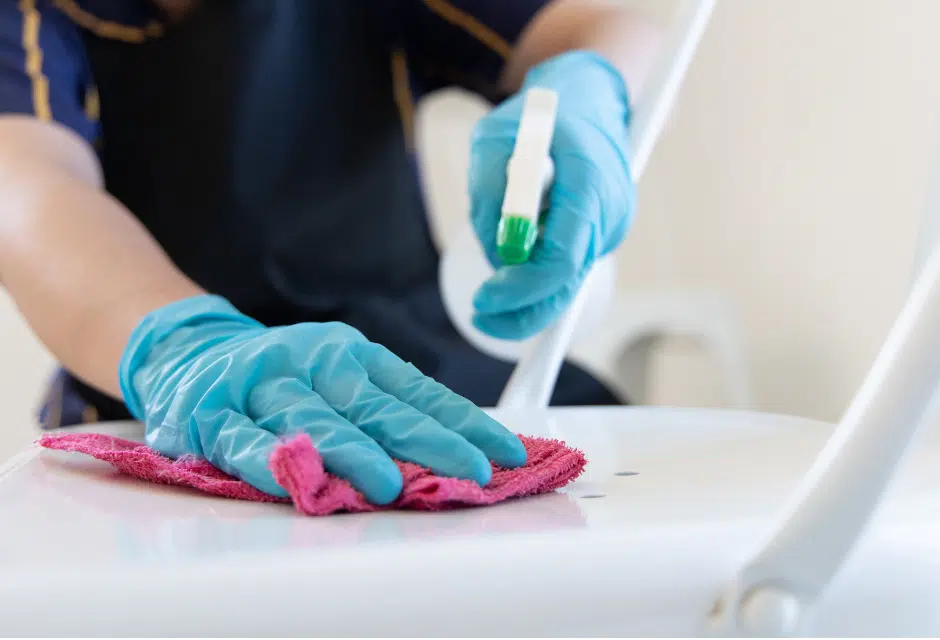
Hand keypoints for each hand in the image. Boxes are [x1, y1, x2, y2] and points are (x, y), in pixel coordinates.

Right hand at [119, 295, 526, 503]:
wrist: (188, 351)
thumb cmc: (281, 374)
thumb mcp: (338, 375)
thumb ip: (385, 410)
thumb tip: (457, 450)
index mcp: (350, 355)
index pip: (417, 392)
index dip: (463, 423)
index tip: (506, 453)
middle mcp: (311, 362)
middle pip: (374, 407)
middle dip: (427, 442)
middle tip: (469, 471)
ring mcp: (260, 384)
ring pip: (311, 419)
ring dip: (351, 451)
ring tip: (389, 483)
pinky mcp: (210, 411)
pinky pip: (240, 438)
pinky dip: (267, 460)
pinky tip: (296, 479)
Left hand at [468, 51, 635, 339]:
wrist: (589, 96)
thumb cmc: (539, 114)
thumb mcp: (495, 137)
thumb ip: (491, 190)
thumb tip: (498, 255)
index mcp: (589, 181)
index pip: (562, 258)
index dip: (522, 288)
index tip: (484, 299)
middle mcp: (611, 211)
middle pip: (568, 284)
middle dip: (522, 310)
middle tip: (480, 316)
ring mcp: (613, 226)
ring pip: (565, 279)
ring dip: (525, 282)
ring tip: (497, 233)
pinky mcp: (604, 235)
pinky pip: (567, 266)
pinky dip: (538, 270)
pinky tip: (521, 238)